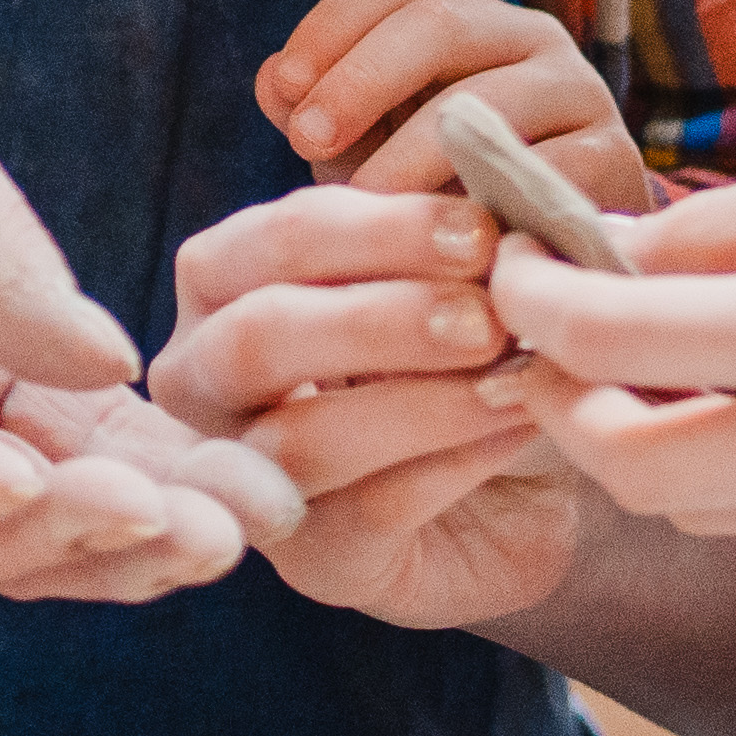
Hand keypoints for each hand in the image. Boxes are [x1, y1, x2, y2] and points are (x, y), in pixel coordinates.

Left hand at [0, 0, 298, 601]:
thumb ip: (5, 263)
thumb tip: (120, 366)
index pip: (69, 442)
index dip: (167, 475)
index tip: (268, 487)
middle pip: (12, 526)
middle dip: (122, 539)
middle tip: (226, 529)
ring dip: (38, 537)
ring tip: (134, 500)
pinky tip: (3, 472)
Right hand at [143, 0, 636, 629]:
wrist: (513, 480)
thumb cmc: (465, 349)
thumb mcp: (448, 268)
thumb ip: (449, 222)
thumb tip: (497, 171)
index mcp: (227, 283)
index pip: (272, 242)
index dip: (374, 228)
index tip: (478, 222)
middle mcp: (208, 381)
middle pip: (260, 337)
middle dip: (380, 316)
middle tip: (487, 308)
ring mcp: (251, 480)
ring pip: (301, 437)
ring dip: (421, 399)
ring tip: (518, 373)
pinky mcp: (319, 563)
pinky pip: (371, 508)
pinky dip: (455, 461)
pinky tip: (527, 426)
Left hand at [247, 0, 649, 214]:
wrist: (545, 265)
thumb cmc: (438, 200)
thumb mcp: (368, 153)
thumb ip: (316, 115)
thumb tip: (276, 80)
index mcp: (458, 18)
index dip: (327, 28)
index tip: (285, 93)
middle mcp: (526, 35)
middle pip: (436, 22)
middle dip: (361, 80)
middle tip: (308, 143)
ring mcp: (578, 90)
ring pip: (488, 98)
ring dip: (414, 155)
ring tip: (369, 209)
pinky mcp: (614, 157)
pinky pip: (546, 170)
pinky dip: (488, 205)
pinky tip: (444, 245)